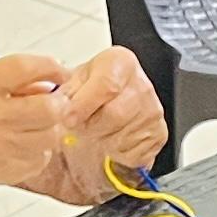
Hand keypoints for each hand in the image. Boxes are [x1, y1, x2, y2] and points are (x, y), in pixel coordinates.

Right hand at [0, 53, 82, 194]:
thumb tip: (40, 81)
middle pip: (50, 107)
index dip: (51, 66)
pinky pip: (40, 160)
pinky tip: (23, 146)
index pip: (25, 67)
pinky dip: (38, 152)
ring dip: (49, 129)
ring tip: (34, 126)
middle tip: (54, 103)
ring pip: (51, 136)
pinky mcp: (4, 170)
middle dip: (58, 103)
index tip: (58, 70)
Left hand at [45, 47, 166, 195]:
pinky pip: (133, 152)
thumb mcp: (76, 80)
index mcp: (121, 63)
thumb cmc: (95, 87)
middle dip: (91, 126)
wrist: (118, 97)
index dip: (83, 106)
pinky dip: (116, 152)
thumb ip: (66, 92)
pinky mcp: (159, 134)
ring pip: (121, 137)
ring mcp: (153, 111)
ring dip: (102, 140)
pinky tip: (113, 137)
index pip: (106, 86)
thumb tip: (58, 107)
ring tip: (98, 129)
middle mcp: (142, 85)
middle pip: (114, 115)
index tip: (68, 119)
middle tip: (82, 125)